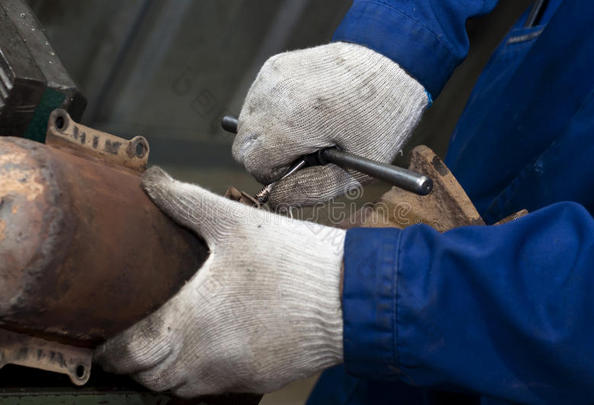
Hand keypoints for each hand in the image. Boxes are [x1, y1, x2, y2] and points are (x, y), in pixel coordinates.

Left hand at [95, 167, 344, 396]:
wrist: (347, 295)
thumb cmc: (291, 260)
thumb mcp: (235, 221)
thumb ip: (186, 201)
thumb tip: (153, 180)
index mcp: (190, 321)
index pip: (131, 355)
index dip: (112, 351)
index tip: (107, 340)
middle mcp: (205, 358)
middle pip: (151, 379)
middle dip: (137, 363)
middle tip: (137, 338)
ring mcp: (233, 375)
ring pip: (181, 390)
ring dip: (168, 373)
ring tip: (170, 345)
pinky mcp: (259, 380)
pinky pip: (216, 390)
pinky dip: (201, 376)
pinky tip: (212, 349)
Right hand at [232, 42, 427, 207]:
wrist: (394, 65)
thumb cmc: (382, 121)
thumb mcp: (357, 170)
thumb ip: (311, 190)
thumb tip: (276, 199)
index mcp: (296, 119)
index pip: (252, 162)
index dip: (275, 174)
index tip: (302, 168)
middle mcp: (276, 92)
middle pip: (243, 144)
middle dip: (268, 157)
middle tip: (304, 153)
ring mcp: (273, 75)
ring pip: (247, 123)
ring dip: (270, 136)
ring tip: (309, 131)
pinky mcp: (275, 65)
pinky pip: (258, 103)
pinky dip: (274, 115)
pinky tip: (305, 113)